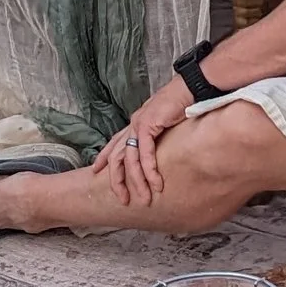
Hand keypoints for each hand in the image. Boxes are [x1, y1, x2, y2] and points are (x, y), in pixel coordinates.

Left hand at [99, 75, 194, 203]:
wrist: (189, 87)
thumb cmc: (181, 104)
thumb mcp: (164, 123)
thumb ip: (156, 136)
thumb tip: (157, 151)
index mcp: (136, 123)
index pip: (115, 143)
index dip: (104, 156)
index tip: (95, 170)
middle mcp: (133, 124)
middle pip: (117, 157)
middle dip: (117, 180)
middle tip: (122, 199)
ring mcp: (139, 124)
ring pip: (130, 160)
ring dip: (137, 181)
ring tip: (145, 197)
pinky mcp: (148, 125)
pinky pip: (145, 153)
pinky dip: (149, 170)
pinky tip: (156, 182)